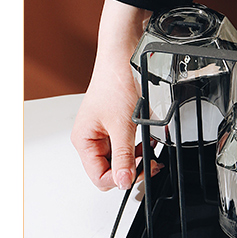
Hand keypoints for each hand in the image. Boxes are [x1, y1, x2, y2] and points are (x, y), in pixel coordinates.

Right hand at [71, 0, 161, 190]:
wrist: (124, 56)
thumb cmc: (115, 83)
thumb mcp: (122, 125)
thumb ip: (124, 156)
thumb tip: (124, 181)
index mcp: (84, 140)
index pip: (99, 176)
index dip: (120, 178)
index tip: (139, 173)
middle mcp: (92, 138)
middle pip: (111, 170)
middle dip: (132, 169)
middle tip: (151, 164)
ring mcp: (105, 132)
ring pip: (123, 159)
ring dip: (139, 158)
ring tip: (152, 152)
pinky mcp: (119, 124)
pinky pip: (130, 145)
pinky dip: (142, 145)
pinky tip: (151, 141)